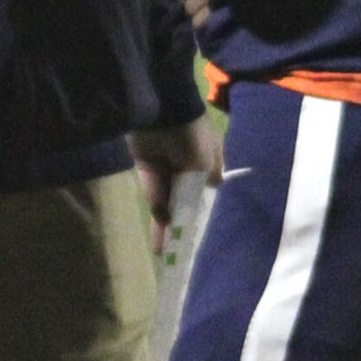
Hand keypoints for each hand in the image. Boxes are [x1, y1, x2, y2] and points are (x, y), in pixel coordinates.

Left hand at [128, 115, 223, 254]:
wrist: (161, 112)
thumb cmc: (192, 136)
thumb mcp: (206, 160)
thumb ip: (207, 178)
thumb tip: (214, 187)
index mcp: (206, 159)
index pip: (204, 188)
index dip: (199, 208)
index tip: (196, 231)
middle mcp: (186, 164)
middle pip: (183, 197)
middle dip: (181, 221)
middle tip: (178, 246)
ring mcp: (165, 165)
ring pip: (167, 198)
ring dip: (166, 222)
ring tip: (166, 248)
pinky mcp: (146, 165)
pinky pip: (153, 190)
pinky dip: (156, 207)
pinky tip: (161, 229)